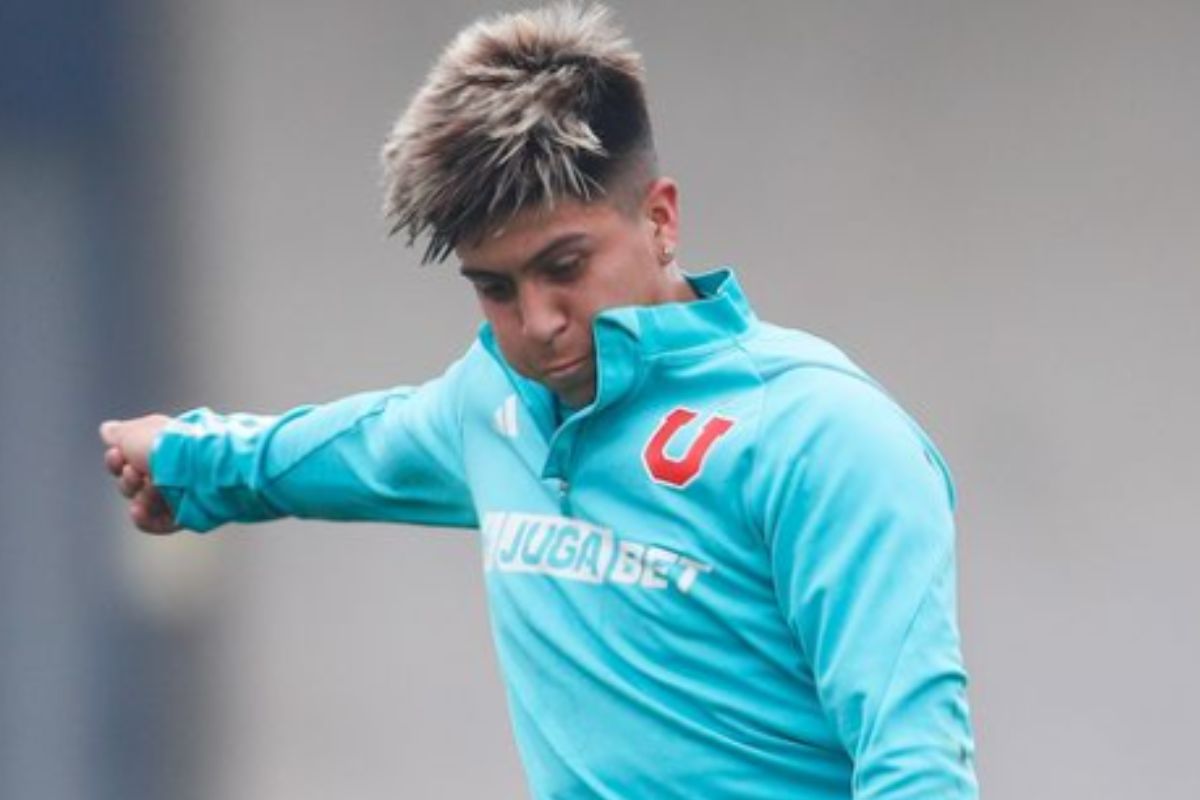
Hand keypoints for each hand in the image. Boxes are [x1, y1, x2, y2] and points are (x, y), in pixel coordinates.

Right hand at [99, 415, 181, 534]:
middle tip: (134, 473)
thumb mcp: (135, 433)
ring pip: (143, 503)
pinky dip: (145, 520)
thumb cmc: (167, 445)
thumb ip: (119, 434)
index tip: (116, 454)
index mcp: (160, 446)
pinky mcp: (186, 512)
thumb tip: (108, 430)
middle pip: (132, 483)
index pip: (128, 458)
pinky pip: (158, 522)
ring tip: (150, 488)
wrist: (199, 464)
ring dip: (139, 497)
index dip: (115, 460)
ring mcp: (178, 492)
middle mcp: (169, 469)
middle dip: (128, 480)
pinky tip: (139, 512)